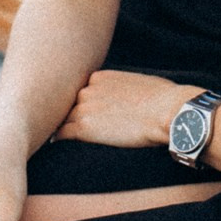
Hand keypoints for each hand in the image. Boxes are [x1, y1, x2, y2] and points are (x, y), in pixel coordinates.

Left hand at [54, 70, 194, 150]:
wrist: (166, 111)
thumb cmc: (162, 99)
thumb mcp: (138, 83)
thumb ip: (122, 88)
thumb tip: (127, 99)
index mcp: (100, 77)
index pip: (81, 92)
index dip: (81, 104)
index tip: (81, 112)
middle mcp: (87, 90)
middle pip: (70, 104)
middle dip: (70, 114)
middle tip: (62, 124)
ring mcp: (84, 108)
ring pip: (64, 118)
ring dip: (62, 126)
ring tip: (54, 134)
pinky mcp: (84, 128)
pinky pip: (62, 133)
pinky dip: (57, 137)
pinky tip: (54, 142)